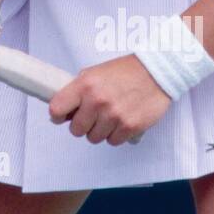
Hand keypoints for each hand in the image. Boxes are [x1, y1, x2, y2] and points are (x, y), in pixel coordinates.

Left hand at [48, 54, 171, 146]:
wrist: (156, 72)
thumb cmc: (125, 71)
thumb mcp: (95, 73)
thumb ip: (78, 90)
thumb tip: (65, 110)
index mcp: (85, 85)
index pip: (57, 109)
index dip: (58, 115)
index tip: (62, 116)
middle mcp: (97, 101)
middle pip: (76, 130)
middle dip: (82, 125)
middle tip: (91, 117)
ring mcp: (114, 116)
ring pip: (94, 138)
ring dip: (99, 130)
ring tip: (109, 117)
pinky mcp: (129, 127)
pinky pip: (112, 141)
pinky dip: (115, 134)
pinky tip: (121, 121)